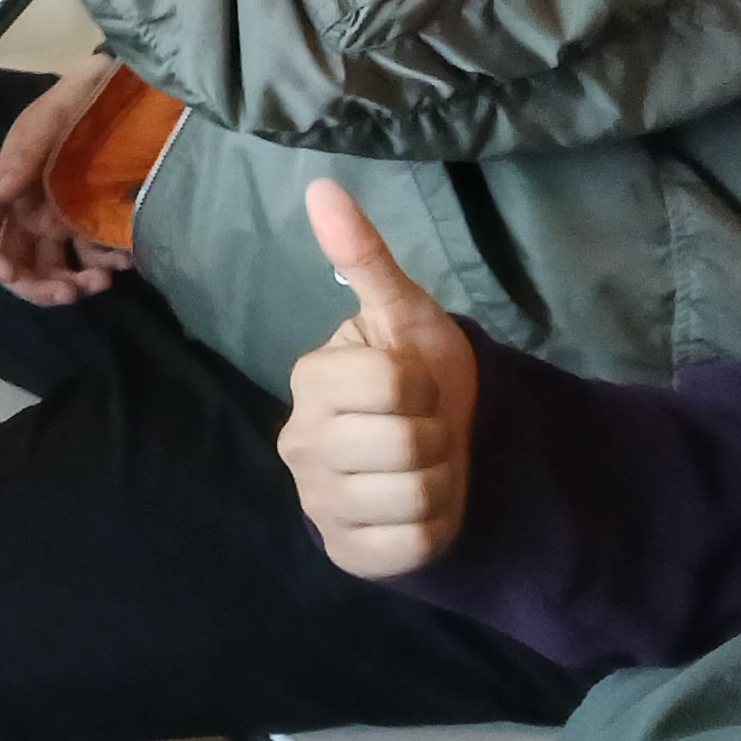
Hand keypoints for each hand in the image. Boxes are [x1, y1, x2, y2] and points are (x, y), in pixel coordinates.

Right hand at [0, 60, 134, 303]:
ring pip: (53, 269)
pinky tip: (126, 260)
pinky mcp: (90, 222)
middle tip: (70, 294)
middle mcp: (27, 210)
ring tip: (103, 280)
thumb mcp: (47, 120)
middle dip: (37, 287)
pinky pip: (91, 256)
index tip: (11, 275)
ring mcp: (58, 219)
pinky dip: (106, 266)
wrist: (118, 91)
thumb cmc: (74, 101)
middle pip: (16, 263)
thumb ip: (23, 155)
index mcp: (7, 186)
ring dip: (72, 285)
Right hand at [280, 180, 480, 578]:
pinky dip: (434, 529)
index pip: (391, 384)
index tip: (415, 387)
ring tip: (424, 469)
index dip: (424, 385)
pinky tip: (418, 510)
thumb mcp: (404, 316)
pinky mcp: (347, 553)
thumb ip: (364, 258)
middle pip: (405, 443)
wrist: (442, 449)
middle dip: (434, 436)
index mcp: (309, 381)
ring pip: (415, 496)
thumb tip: (322, 187)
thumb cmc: (420, 375)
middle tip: (422, 431)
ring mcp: (319, 502)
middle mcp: (299, 443)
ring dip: (440, 483)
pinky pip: (413, 544)